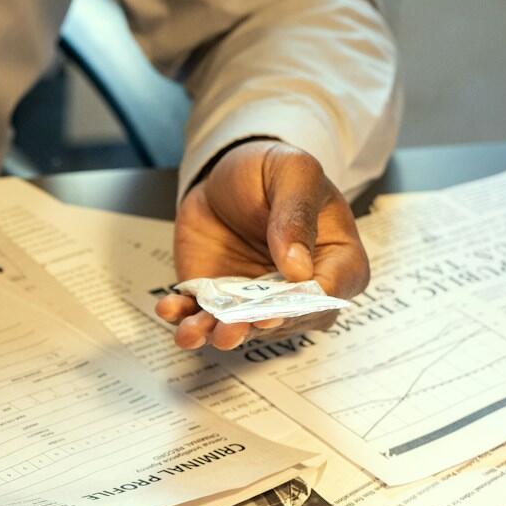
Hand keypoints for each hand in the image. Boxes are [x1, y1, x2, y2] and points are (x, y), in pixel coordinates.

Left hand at [158, 140, 370, 350]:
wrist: (224, 177)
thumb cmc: (272, 172)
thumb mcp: (293, 172)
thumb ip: (297, 214)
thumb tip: (298, 267)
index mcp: (335, 259)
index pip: (330, 291)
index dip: (304, 304)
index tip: (277, 309)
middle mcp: (299, 290)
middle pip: (284, 320)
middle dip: (255, 329)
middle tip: (231, 328)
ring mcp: (258, 300)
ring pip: (242, 328)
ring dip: (217, 333)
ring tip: (195, 331)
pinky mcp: (220, 301)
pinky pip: (203, 317)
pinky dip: (185, 319)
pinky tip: (169, 310)